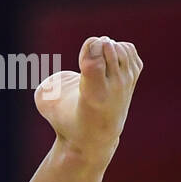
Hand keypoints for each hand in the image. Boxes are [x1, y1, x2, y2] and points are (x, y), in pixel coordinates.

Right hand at [35, 36, 141, 164]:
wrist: (93, 135)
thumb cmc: (65, 118)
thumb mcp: (47, 103)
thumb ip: (47, 86)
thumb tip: (69, 75)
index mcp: (91, 96)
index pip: (94, 65)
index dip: (89, 50)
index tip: (86, 49)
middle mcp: (113, 88)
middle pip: (108, 49)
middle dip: (94, 46)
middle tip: (86, 60)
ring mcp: (126, 82)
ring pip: (117, 47)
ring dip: (104, 46)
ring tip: (95, 60)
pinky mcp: (133, 76)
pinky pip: (127, 49)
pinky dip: (115, 48)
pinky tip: (106, 61)